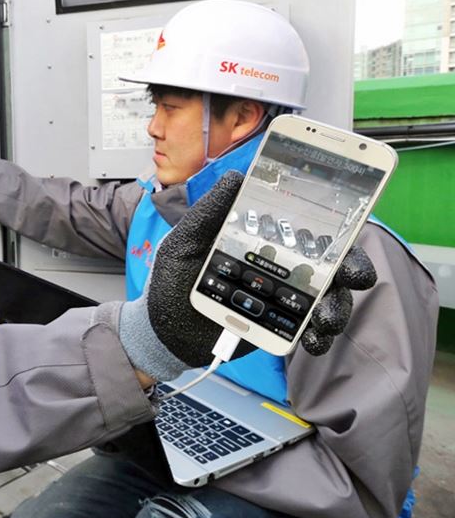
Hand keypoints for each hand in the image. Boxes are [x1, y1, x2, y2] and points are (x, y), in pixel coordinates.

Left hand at [118, 171, 375, 380]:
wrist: (162, 330)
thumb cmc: (172, 279)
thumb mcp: (186, 241)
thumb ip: (210, 212)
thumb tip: (236, 176)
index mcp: (264, 239)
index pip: (309, 228)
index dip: (338, 226)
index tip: (352, 229)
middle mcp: (281, 266)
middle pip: (332, 264)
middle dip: (352, 269)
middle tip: (354, 277)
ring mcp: (283, 298)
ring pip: (327, 299)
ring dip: (336, 308)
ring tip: (325, 320)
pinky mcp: (279, 327)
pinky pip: (308, 331)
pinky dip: (317, 338)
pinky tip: (312, 341)